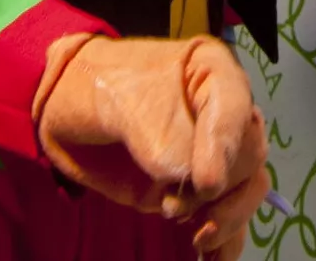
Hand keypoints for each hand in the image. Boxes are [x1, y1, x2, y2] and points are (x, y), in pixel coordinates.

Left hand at [33, 34, 269, 254]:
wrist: (66, 108)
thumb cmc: (94, 84)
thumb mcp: (117, 98)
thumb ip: (155, 135)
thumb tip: (185, 178)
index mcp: (210, 72)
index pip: (234, 106)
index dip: (224, 145)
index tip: (204, 183)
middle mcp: (221, 112)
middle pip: (248, 155)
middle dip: (222, 189)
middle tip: (177, 206)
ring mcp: (212, 153)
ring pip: (247, 188)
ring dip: (228, 219)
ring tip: (197, 237)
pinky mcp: (198, 189)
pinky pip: (229, 216)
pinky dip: (227, 241)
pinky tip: (214, 258)